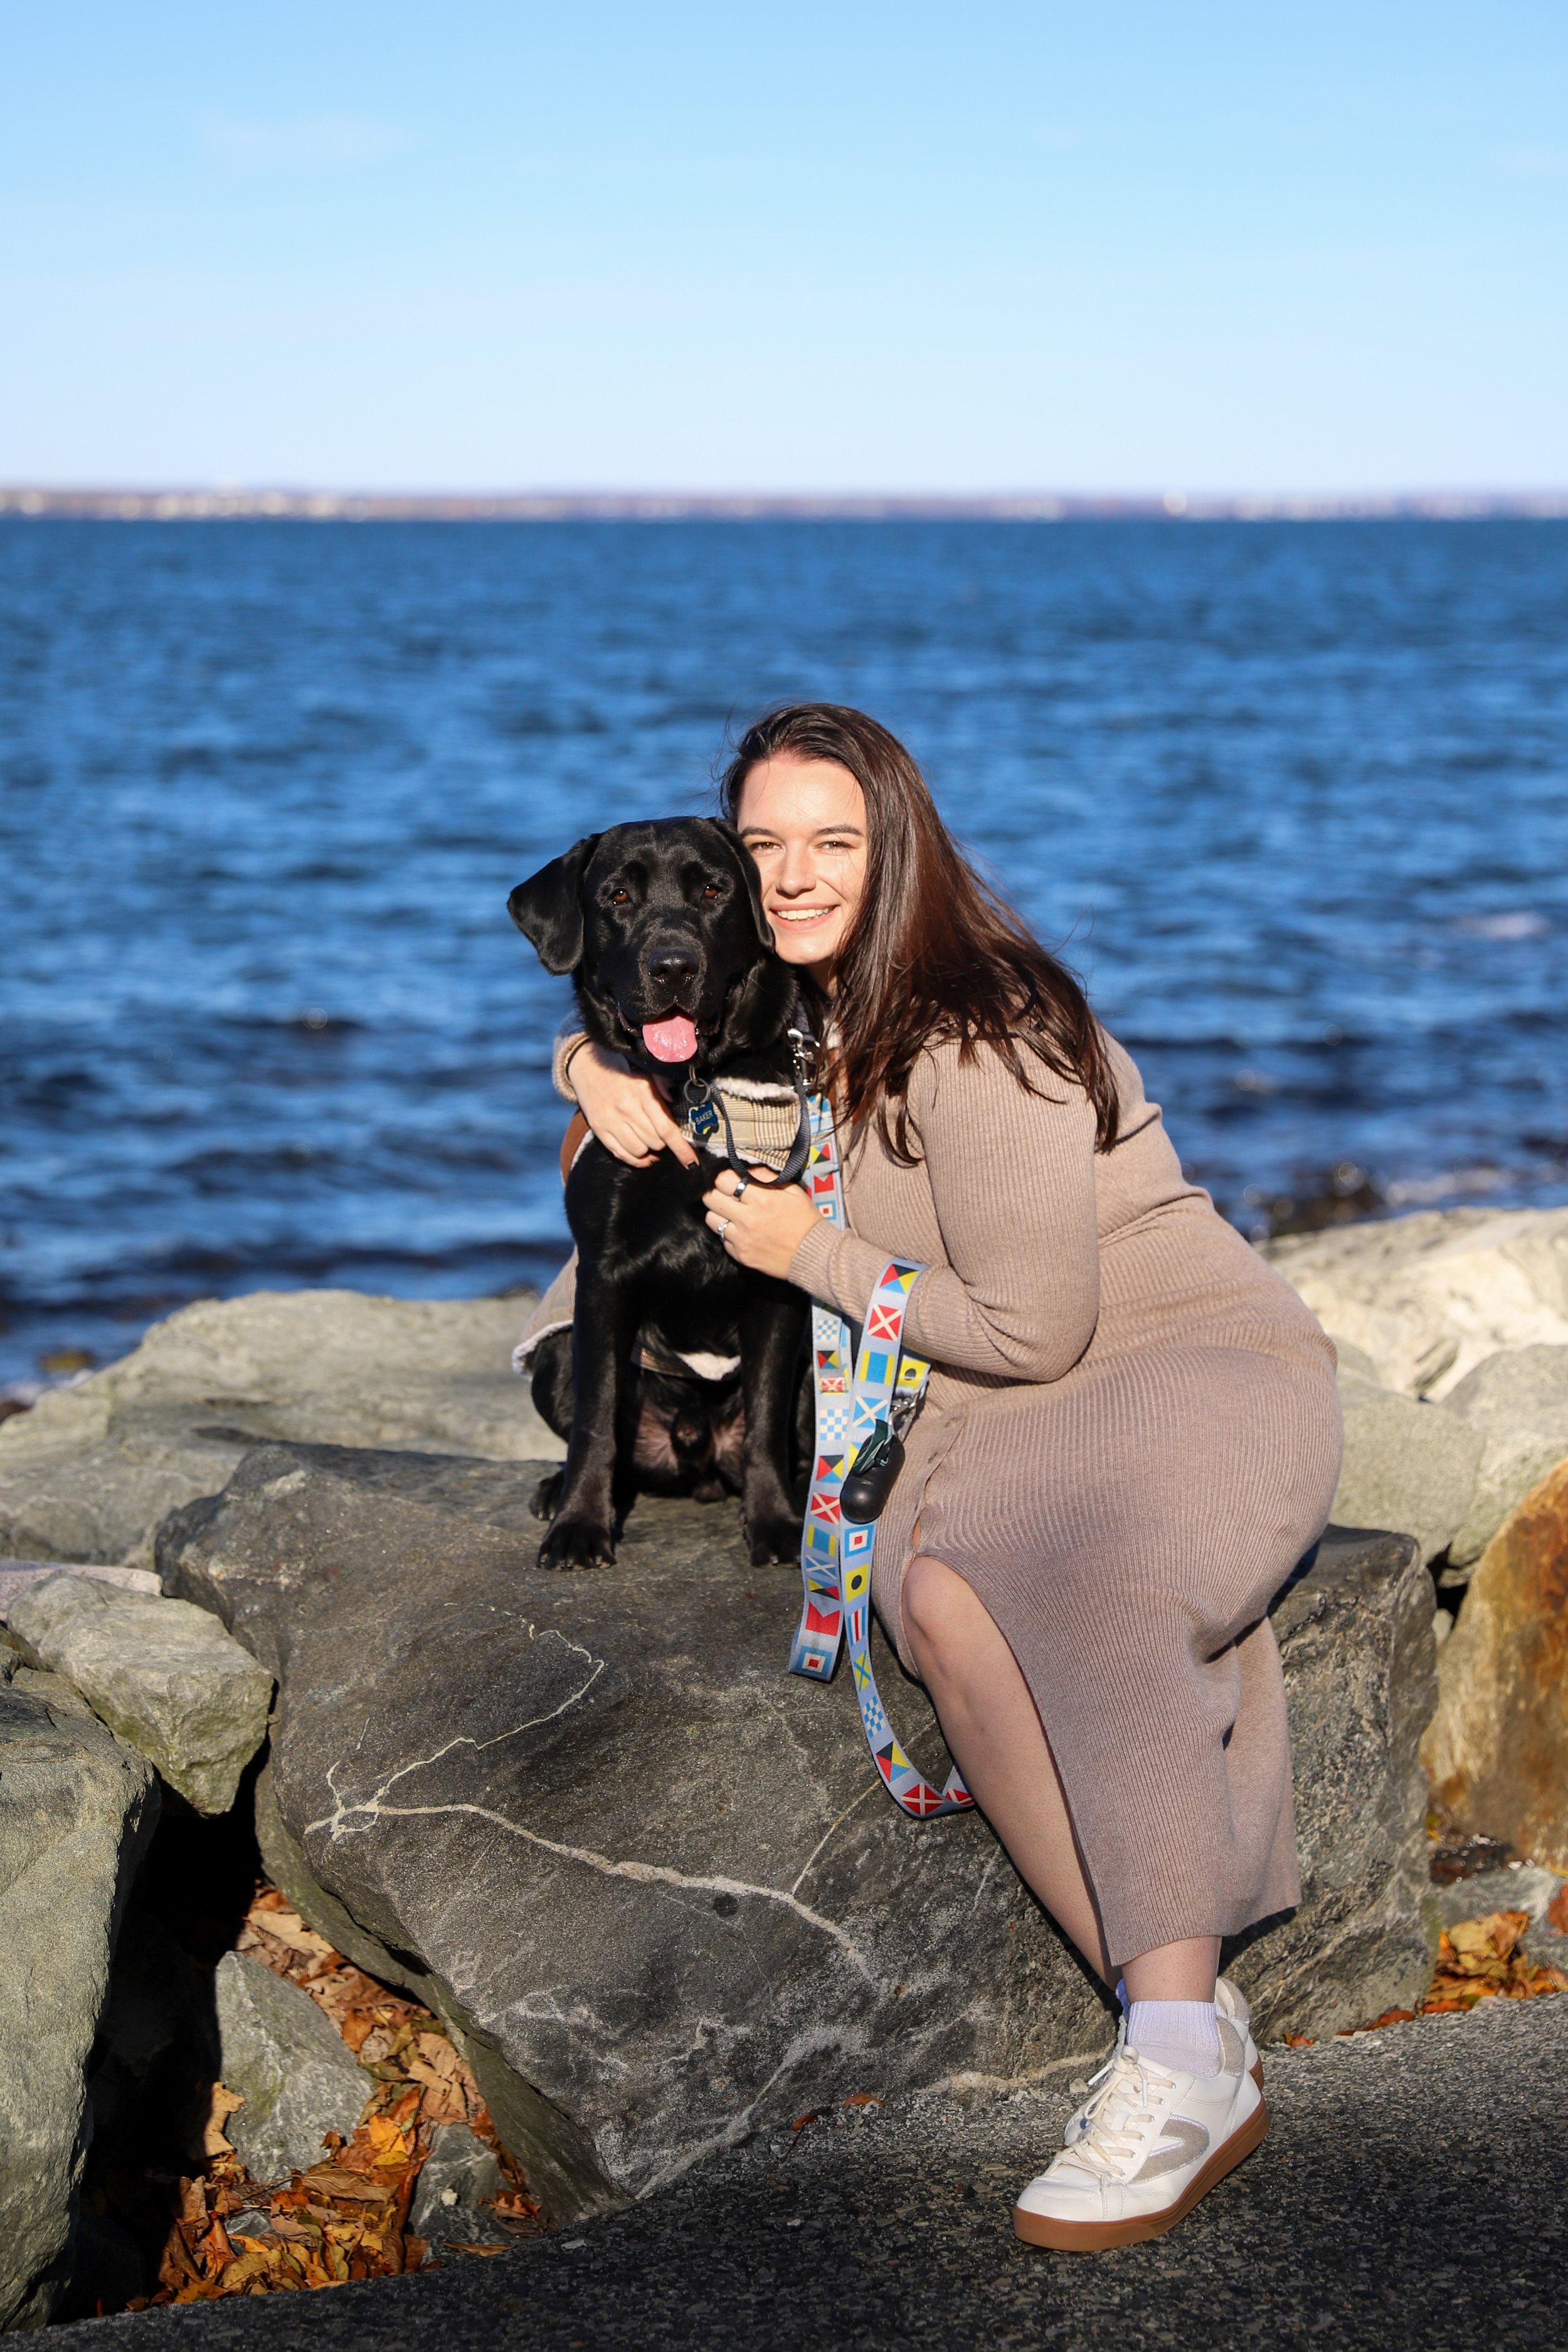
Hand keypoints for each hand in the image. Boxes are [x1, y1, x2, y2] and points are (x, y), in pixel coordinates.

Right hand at [569, 1042, 697, 1168]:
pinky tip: (642, 1154)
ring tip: (650, 1140)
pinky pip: (621, 1154)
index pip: (666, 1128)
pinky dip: (635, 1159)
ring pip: (640, 1151)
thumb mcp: (646, 1072)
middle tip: (662, 1133)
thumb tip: (677, 1103)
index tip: (692, 1162)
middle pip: (655, 1142)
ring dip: (649, 1150)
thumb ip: (663, 1087)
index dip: (681, 1148)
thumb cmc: (623, 1069)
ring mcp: (610, 1121)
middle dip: (664, 1142)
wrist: (588, 1066)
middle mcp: (626, 1108)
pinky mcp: (599, 1129)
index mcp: (642, 1092)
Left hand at [703, 1165, 821, 1278]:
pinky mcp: (740, 1255)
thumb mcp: (792, 1191)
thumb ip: (767, 1177)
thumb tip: (747, 1169)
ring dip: (719, 1213)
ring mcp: (741, 1239)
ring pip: (710, 1219)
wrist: (813, 1255)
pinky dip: (728, 1233)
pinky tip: (741, 1231)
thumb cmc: (805, 1220)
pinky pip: (722, 1239)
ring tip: (732, 1213)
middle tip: (725, 1194)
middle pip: (710, 1198)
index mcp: (761, 1199)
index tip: (730, 1179)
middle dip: (715, 1192)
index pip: (723, 1180)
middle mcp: (747, 1219)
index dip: (724, 1177)